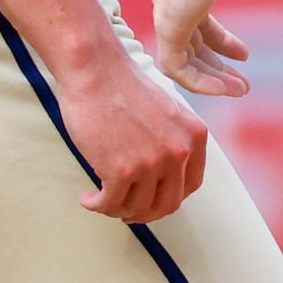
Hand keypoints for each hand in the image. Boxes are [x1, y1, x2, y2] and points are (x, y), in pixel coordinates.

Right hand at [61, 53, 209, 224]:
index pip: (191, 185)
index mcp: (194, 135)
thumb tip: (159, 173)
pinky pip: (111, 203)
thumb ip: (171, 138)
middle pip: (167, 204)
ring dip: (116, 209)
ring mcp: (152, 163)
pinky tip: (87, 198)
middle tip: (125, 210)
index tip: (151, 199)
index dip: (168, 198)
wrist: (95, 68)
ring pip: (138, 208)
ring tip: (100, 200)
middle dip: (145, 213)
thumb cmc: (120, 84)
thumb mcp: (165, 110)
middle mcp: (179, 152)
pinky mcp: (121, 170)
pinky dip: (97, 206)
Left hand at [152, 0, 262, 98]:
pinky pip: (177, 69)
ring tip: (239, 90)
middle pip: (192, 48)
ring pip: (184, 63)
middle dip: (217, 68)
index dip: (222, 44)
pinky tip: (225, 89)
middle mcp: (171, 7)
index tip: (244, 56)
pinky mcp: (168, 29)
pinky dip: (199, 83)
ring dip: (212, 80)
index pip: (200, 27)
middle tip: (241, 83)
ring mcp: (167, 18)